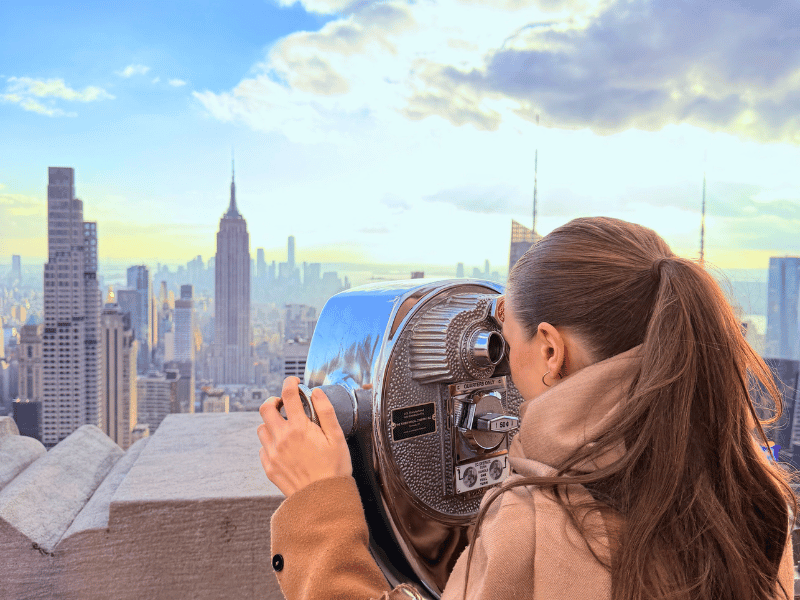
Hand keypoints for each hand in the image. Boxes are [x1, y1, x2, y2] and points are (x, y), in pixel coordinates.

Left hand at [257, 376, 352, 496]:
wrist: (322, 500)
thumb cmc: (334, 469)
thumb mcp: (337, 437)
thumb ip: (326, 411)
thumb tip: (316, 393)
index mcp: (299, 428)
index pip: (289, 394)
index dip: (290, 382)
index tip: (293, 382)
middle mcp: (282, 438)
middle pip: (265, 408)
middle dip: (274, 401)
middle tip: (284, 403)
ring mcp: (272, 453)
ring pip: (261, 428)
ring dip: (271, 423)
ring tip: (285, 427)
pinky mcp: (269, 467)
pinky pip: (262, 448)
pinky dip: (270, 442)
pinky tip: (283, 447)